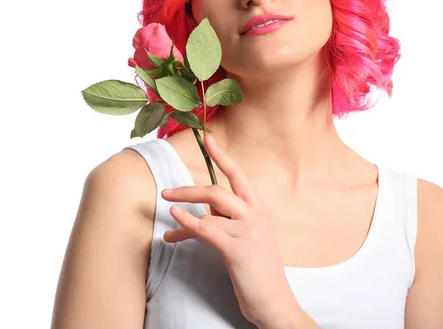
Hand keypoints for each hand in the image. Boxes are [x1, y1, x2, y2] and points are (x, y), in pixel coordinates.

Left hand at [161, 134, 300, 326]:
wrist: (275, 302)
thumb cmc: (259, 271)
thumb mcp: (251, 238)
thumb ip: (232, 219)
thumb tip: (205, 209)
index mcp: (260, 210)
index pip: (240, 176)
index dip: (223, 157)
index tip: (208, 140)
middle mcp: (256, 216)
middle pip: (219, 189)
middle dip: (190, 188)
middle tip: (167, 191)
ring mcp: (249, 232)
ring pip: (211, 208)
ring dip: (183, 208)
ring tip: (166, 209)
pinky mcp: (238, 251)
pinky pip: (208, 229)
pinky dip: (188, 222)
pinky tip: (175, 219)